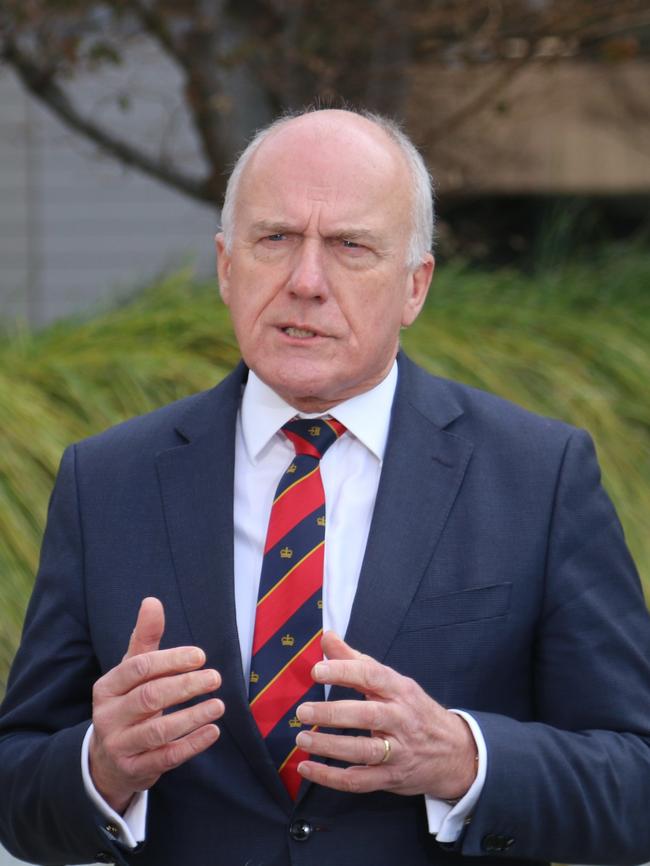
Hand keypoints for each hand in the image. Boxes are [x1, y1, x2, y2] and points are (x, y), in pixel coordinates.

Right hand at [89, 597, 222, 812]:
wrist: (108, 759)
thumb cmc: (128, 702)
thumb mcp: (132, 671)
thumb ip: (144, 639)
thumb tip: (152, 601)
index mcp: (107, 687)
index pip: (138, 668)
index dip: (171, 660)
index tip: (200, 656)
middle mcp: (108, 716)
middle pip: (149, 698)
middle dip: (185, 686)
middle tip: (215, 677)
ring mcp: (120, 746)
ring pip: (158, 731)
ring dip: (192, 717)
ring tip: (219, 704)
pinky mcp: (135, 770)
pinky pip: (166, 757)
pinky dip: (192, 744)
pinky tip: (213, 731)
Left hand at [294, 632, 476, 798]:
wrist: (456, 753)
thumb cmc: (414, 710)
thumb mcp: (393, 682)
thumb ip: (356, 661)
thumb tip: (327, 637)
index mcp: (400, 690)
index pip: (372, 676)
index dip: (344, 671)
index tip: (316, 671)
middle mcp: (401, 720)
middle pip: (367, 715)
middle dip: (332, 713)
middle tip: (303, 710)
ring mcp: (398, 751)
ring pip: (363, 751)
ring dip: (329, 747)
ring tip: (302, 738)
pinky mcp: (392, 778)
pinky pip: (359, 781)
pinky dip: (331, 778)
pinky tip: (307, 767)